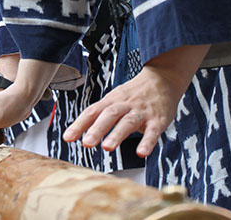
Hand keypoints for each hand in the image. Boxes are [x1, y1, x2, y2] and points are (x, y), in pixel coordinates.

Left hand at [62, 44, 208, 156]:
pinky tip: (142, 152)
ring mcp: (141, 112)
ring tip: (107, 147)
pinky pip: (153, 132)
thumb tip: (79, 132)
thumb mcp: (114, 99)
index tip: (67, 138)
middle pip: (109, 115)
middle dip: (97, 129)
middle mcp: (124, 105)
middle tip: (86, 144)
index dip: (79, 124)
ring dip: (117, 134)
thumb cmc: (134, 94)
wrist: (163, 79)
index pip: (92, 111)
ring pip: (128, 122)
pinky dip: (147, 142)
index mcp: (111, 101)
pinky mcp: (158, 119)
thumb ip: (99, 115)